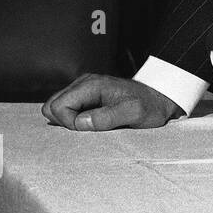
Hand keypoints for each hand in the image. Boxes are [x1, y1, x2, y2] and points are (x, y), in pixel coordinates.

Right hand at [42, 75, 182, 130]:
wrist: (161, 100)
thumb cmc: (150, 107)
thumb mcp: (134, 113)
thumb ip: (108, 117)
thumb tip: (80, 122)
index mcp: (91, 85)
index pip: (58, 106)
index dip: (68, 123)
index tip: (90, 128)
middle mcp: (84, 83)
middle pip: (51, 106)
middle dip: (65, 122)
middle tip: (90, 128)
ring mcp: (83, 89)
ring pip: (56, 108)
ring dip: (69, 122)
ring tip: (93, 126)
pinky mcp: (86, 97)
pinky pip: (67, 110)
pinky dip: (74, 120)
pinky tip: (92, 123)